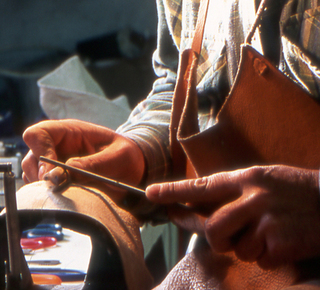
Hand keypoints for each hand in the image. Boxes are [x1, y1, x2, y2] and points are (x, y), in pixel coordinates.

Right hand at [21, 119, 144, 200]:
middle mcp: (58, 146)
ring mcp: (56, 162)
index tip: (52, 173)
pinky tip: (68, 197)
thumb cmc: (126, 156)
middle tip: (61, 188)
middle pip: (31, 158)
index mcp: (71, 132)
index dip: (40, 152)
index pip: (38, 134)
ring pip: (33, 176)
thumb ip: (90, 165)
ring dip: (45, 188)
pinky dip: (50, 195)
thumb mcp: (117, 158)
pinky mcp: (58, 179)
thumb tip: (59, 175)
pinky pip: (43, 188)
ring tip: (70, 192)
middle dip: (42, 176)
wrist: (132, 169)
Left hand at [146, 165, 319, 268]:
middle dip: (218, 238)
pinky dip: (267, 256)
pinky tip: (282, 241)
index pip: (201, 186)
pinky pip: (258, 259)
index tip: (151, 193)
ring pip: (236, 248)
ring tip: (267, 233)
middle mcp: (252, 196)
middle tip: (234, 235)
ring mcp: (266, 219)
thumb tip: (198, 209)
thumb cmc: (290, 191)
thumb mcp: (260, 180)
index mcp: (244, 179)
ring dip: (247, 247)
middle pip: (213, 228)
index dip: (174, 191)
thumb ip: (230, 194)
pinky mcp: (279, 242)